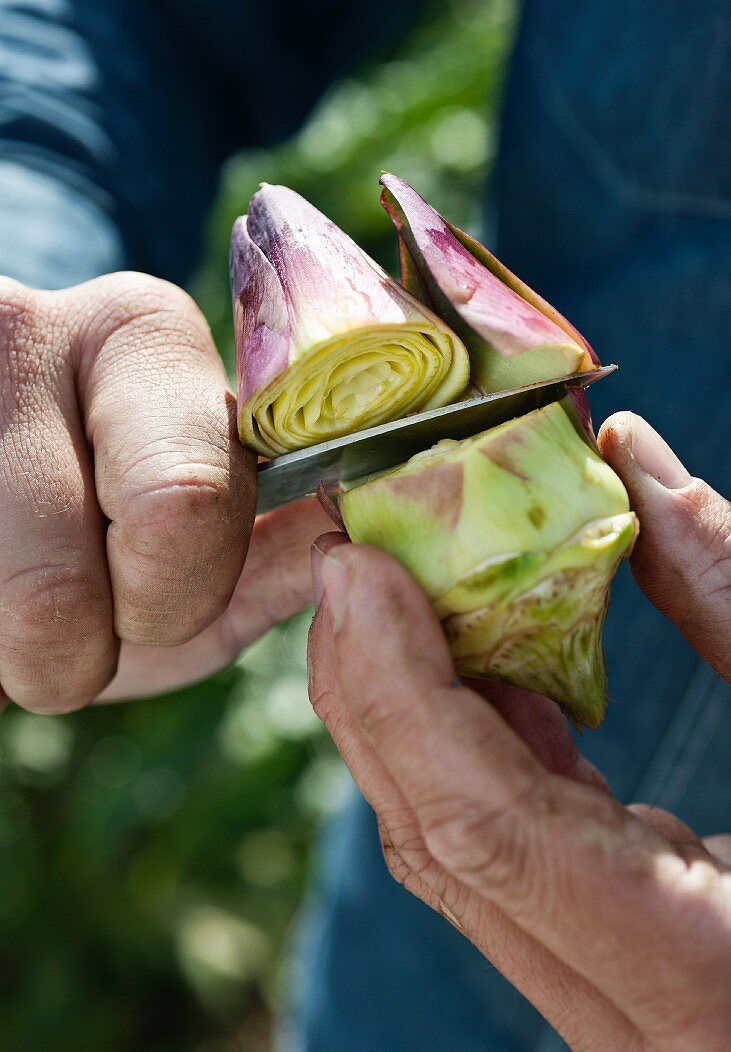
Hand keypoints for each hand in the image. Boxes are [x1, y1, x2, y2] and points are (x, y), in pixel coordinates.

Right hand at [0, 274, 332, 712]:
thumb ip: (270, 549)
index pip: (178, 509)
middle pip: (52, 595)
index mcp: (140, 334)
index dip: (171, 598)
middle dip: (74, 655)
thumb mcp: (190, 524)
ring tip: (10, 591)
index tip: (155, 597)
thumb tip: (346, 550)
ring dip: (2, 655)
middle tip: (67, 620)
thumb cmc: (95, 503)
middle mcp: (14, 328)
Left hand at [307, 413, 730, 1050]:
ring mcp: (611, 994)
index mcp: (698, 966)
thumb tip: (632, 457)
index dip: (404, 687)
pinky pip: (505, 849)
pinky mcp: (611, 955)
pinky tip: (480, 663)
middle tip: (350, 560)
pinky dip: (476, 745)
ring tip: (393, 591)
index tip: (356, 568)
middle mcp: (630, 1013)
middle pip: (439, 839)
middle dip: (373, 686)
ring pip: (452, 850)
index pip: (489, 827)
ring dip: (409, 711)